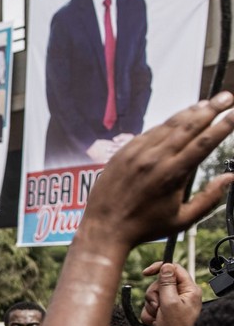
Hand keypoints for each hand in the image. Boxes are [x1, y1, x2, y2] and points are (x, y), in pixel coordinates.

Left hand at [78, 93, 233, 249]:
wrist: (104, 229)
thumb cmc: (145, 227)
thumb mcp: (182, 220)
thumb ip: (210, 198)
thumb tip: (230, 177)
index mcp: (172, 175)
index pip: (204, 142)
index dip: (223, 125)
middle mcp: (155, 159)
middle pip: (189, 126)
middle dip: (211, 108)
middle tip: (227, 96)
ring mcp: (136, 154)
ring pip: (168, 125)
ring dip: (189, 112)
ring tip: (206, 104)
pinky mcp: (122, 153)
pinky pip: (148, 133)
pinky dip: (166, 124)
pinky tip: (177, 120)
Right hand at [142, 261, 201, 325]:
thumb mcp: (170, 303)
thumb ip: (166, 283)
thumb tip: (166, 266)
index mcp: (188, 290)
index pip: (173, 269)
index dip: (159, 268)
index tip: (146, 272)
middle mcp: (181, 295)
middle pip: (159, 284)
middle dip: (153, 296)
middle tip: (159, 306)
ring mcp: (171, 305)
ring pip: (151, 297)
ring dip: (151, 308)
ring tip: (159, 318)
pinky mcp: (163, 314)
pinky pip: (149, 309)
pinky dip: (149, 316)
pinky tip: (156, 323)